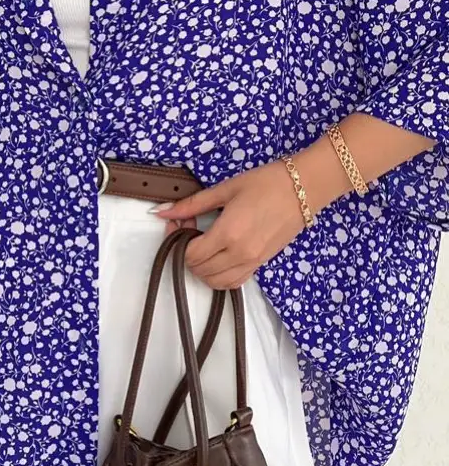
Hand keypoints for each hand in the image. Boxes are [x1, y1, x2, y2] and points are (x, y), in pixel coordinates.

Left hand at [156, 159, 306, 289]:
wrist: (303, 188)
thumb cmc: (266, 183)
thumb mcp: (226, 189)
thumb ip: (192, 204)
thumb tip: (162, 211)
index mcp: (228, 232)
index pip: (191, 254)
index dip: (178, 241)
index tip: (180, 224)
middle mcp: (240, 253)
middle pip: (200, 270)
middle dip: (188, 253)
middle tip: (192, 230)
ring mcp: (252, 261)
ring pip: (216, 282)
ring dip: (202, 268)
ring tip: (204, 246)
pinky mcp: (261, 264)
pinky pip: (234, 282)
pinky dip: (220, 277)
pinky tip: (218, 258)